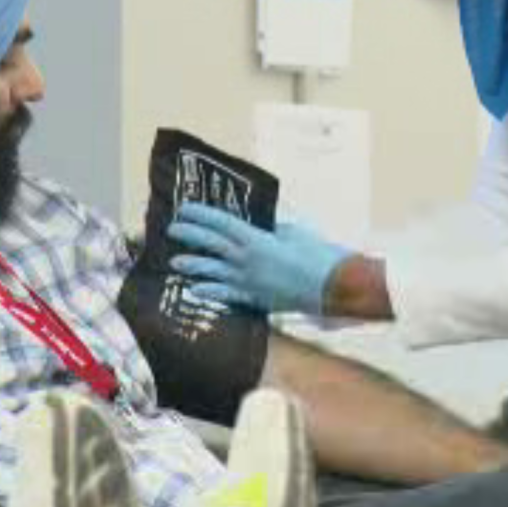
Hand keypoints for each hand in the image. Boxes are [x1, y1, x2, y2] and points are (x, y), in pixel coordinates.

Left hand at [167, 202, 351, 313]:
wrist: (336, 287)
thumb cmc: (320, 255)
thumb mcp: (294, 233)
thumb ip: (273, 229)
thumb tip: (261, 226)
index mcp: (257, 238)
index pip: (221, 222)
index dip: (200, 214)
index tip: (184, 208)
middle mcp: (247, 259)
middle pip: (212, 244)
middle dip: (190, 235)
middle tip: (171, 229)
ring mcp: (249, 280)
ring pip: (214, 271)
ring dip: (193, 265)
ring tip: (174, 262)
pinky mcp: (256, 298)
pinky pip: (228, 295)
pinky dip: (210, 292)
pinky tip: (194, 290)